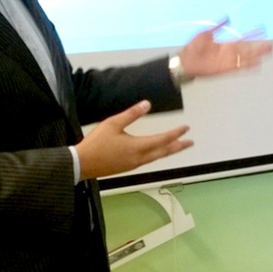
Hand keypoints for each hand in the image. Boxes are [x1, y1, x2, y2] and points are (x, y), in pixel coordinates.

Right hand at [75, 100, 192, 179]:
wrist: (82, 164)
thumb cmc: (96, 143)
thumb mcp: (113, 124)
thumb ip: (131, 114)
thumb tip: (147, 104)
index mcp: (138, 146)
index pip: (163, 139)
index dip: (176, 133)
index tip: (186, 128)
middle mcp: (140, 157)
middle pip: (164, 151)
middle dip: (178, 146)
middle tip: (190, 142)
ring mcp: (134, 164)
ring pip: (157, 157)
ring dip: (169, 151)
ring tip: (177, 147)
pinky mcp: (127, 167)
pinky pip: (148, 160)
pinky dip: (157, 155)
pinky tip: (156, 153)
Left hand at [178, 18, 272, 77]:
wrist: (186, 61)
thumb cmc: (193, 47)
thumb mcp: (206, 33)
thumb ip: (218, 26)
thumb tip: (228, 18)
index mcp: (226, 44)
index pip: (243, 38)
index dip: (253, 34)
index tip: (262, 29)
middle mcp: (230, 53)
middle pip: (249, 49)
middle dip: (260, 47)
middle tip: (271, 44)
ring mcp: (229, 61)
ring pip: (247, 58)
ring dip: (258, 55)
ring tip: (269, 52)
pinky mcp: (226, 68)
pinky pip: (240, 67)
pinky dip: (249, 65)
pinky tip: (258, 64)